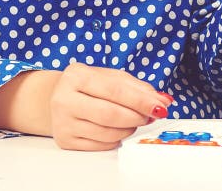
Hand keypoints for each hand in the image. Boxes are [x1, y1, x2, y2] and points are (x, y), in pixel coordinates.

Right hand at [50, 63, 172, 149]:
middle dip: (137, 117)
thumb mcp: (112, 77)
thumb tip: (164, 101)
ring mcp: (62, 122)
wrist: (57, 98)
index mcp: (77, 76)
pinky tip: (118, 129)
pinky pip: (101, 145)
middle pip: (111, 114)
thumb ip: (139, 88)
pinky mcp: (65, 141)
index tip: (160, 107)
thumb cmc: (89, 86)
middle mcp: (64, 99)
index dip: (141, 101)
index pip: (115, 91)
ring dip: (129, 128)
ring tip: (134, 120)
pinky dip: (117, 138)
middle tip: (149, 116)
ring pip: (108, 133)